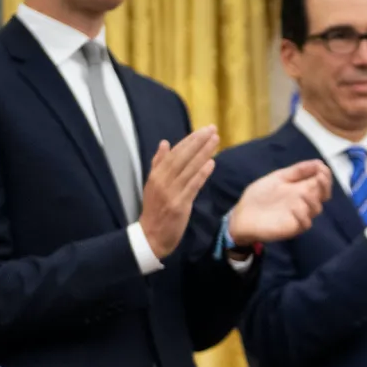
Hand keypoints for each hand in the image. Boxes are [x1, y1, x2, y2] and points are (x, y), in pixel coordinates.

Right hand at [139, 126, 219, 257]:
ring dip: (203, 153)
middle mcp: (163, 181)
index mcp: (156, 175)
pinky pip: (192, 186)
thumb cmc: (154, 210)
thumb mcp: (152, 184)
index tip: (203, 130)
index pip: (175, 153)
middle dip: (198, 142)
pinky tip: (211, 163)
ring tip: (215, 141)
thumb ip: (158, 163)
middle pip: (183, 157)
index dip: (189, 140)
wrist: (151, 236)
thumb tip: (165, 143)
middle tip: (212, 129)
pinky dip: (201, 174)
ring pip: (189, 169)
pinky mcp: (180, 205)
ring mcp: (171, 193)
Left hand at [228, 159, 331, 245]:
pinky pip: (305, 223)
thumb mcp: (278, 178)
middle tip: (321, 177)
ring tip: (305, 193)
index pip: (320, 181)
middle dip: (325, 185)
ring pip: (316, 209)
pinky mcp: (293, 227)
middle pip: (323, 195)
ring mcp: (299, 215)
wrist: (243, 215)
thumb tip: (319, 162)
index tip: (321, 167)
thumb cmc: (260, 196)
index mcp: (301, 188)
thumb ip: (297, 171)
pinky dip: (303, 216)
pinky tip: (295, 208)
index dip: (325, 174)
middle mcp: (303, 202)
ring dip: (314, 200)